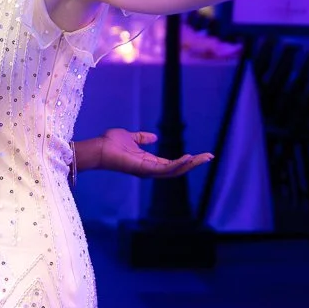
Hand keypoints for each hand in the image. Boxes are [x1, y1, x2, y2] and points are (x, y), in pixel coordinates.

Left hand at [97, 128, 213, 178]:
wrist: (99, 147)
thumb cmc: (111, 143)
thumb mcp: (131, 137)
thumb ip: (143, 138)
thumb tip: (154, 137)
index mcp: (149, 162)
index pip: (172, 164)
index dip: (187, 160)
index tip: (201, 154)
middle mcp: (150, 170)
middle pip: (177, 169)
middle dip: (194, 164)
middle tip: (209, 156)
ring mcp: (147, 171)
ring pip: (174, 171)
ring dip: (190, 165)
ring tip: (204, 157)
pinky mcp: (144, 169)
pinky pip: (164, 169)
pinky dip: (177, 165)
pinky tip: (188, 158)